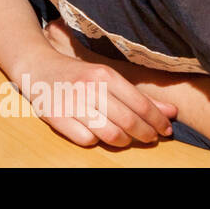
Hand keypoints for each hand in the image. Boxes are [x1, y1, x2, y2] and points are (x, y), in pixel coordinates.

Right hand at [14, 20, 177, 147]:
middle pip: (129, 122)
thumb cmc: (78, 74)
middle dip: (146, 134)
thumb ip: (138, 96)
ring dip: (124, 141)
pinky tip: (97, 135)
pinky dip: (96, 141)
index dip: (158, 121)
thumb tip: (171, 112)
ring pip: (110, 134)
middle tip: (151, 139)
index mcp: (104, 75)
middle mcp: (89, 88)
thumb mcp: (107, 78)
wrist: (37, 67)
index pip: (140, 104)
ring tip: (126, 139)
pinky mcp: (57, 117)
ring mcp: (72, 103)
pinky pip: (87, 140)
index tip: (166, 130)